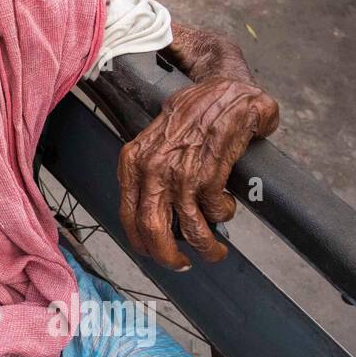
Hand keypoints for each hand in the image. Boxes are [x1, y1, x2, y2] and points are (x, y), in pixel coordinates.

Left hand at [117, 76, 277, 269]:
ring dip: (207, 246)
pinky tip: (226, 205)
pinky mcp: (210, 171)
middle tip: (182, 264)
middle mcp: (152, 168)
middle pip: (153, 230)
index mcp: (133, 163)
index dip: (143, 243)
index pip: (129, 216)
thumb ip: (149, 178)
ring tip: (215, 250)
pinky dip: (224, 214)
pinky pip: (216, 211)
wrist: (223, 92)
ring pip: (190, 229)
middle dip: (169, 257)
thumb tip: (155, 220)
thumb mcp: (156, 145)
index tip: (156, 254)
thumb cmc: (191, 119)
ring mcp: (181, 171)